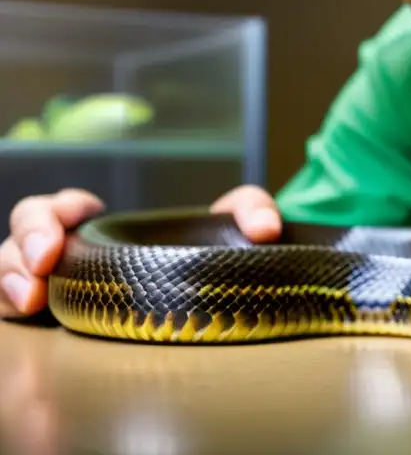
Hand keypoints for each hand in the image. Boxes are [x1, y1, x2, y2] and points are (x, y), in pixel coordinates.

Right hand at [0, 185, 281, 318]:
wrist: (201, 307)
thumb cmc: (200, 259)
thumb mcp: (228, 226)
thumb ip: (250, 208)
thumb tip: (267, 229)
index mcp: (98, 224)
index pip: (62, 206)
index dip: (61, 207)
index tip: (79, 215)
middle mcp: (67, 253)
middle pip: (23, 232)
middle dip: (26, 241)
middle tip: (46, 261)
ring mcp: (53, 287)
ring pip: (7, 271)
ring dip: (10, 279)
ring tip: (32, 299)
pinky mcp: (51, 321)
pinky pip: (11, 310)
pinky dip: (10, 309)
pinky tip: (28, 316)